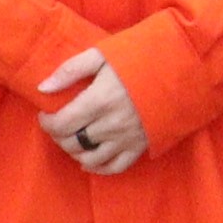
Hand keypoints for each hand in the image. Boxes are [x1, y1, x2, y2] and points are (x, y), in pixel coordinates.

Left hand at [35, 46, 148, 174]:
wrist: (180, 67)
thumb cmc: (139, 57)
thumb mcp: (103, 55)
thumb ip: (70, 70)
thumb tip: (42, 88)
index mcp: (100, 100)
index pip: (61, 124)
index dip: (47, 122)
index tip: (46, 113)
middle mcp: (111, 124)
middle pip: (72, 142)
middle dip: (58, 136)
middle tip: (59, 124)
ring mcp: (127, 138)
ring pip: (90, 158)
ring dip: (74, 151)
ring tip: (72, 139)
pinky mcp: (141, 146)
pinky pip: (115, 167)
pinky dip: (98, 168)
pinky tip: (88, 161)